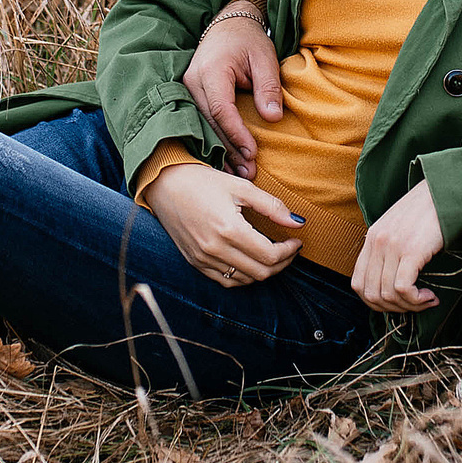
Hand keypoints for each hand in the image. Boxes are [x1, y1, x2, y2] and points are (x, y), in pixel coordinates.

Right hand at [147, 163, 302, 286]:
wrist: (163, 184)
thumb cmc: (201, 181)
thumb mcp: (241, 187)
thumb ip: (272, 206)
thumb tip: (298, 222)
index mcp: (229, 230)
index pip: (270, 255)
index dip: (289, 251)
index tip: (296, 240)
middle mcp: (215, 249)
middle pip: (260, 272)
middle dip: (282, 263)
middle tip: (289, 249)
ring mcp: (202, 259)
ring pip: (244, 280)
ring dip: (263, 271)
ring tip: (272, 255)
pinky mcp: (194, 262)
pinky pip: (224, 281)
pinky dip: (243, 276)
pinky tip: (249, 261)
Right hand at [182, 0, 281, 178]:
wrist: (229, 25)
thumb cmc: (249, 40)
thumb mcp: (265, 58)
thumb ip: (267, 87)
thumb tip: (272, 118)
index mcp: (211, 70)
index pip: (221, 109)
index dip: (236, 134)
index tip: (252, 152)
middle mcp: (193, 80)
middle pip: (208, 122)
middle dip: (229, 149)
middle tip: (248, 172)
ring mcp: (188, 88)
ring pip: (202, 126)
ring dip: (221, 150)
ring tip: (240, 172)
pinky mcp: (190, 94)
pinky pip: (200, 122)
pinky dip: (214, 141)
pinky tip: (227, 160)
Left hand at [351, 181, 442, 312]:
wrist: (447, 189)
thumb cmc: (430, 211)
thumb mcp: (401, 229)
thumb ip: (391, 251)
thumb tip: (394, 285)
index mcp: (372, 238)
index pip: (358, 284)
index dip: (376, 303)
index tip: (399, 303)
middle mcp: (377, 242)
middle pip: (371, 294)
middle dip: (394, 309)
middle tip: (415, 304)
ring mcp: (392, 245)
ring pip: (387, 295)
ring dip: (409, 306)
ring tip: (426, 299)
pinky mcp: (411, 249)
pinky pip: (402, 288)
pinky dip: (416, 300)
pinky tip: (431, 296)